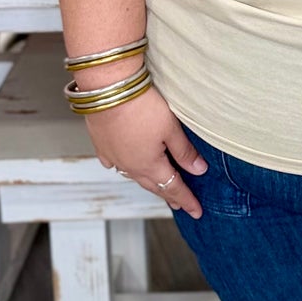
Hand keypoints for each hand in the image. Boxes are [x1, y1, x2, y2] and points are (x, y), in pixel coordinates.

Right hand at [82, 85, 208, 218]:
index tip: (196, 211)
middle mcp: (130, 166)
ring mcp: (114, 156)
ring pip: (134, 175)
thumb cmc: (141, 106)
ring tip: (157, 187)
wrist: (108, 89)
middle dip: (169, 195)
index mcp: (149, 165)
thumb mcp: (171, 128)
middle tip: (180, 204)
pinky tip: (125, 166)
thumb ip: (184, 151)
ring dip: (148, 183)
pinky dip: (124, 167)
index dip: (186, 199)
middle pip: (153, 185)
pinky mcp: (102, 144)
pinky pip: (114, 163)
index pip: (173, 187)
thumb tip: (199, 170)